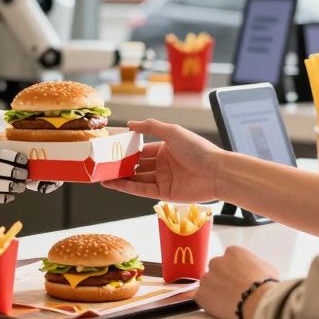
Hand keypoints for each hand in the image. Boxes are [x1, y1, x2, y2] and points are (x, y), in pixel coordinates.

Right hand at [101, 119, 226, 201]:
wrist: (216, 173)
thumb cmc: (198, 149)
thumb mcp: (172, 131)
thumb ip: (150, 127)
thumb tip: (130, 124)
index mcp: (166, 148)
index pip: (141, 149)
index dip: (127, 149)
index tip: (111, 149)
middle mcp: (163, 164)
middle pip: (137, 165)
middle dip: (121, 165)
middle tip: (102, 164)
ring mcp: (164, 179)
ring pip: (137, 178)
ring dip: (120, 177)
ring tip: (102, 176)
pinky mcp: (164, 194)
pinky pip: (142, 190)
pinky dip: (127, 187)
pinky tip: (114, 184)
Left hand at [196, 246, 279, 318]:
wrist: (260, 302)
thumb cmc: (266, 287)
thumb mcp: (266, 268)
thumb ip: (253, 266)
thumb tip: (254, 272)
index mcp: (233, 252)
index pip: (228, 259)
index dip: (234, 271)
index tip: (238, 280)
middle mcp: (217, 262)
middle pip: (216, 270)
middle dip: (222, 280)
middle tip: (233, 292)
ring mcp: (207, 278)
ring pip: (208, 284)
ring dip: (215, 291)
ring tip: (230, 302)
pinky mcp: (201, 294)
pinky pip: (201, 298)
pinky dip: (208, 303)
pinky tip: (221, 307)